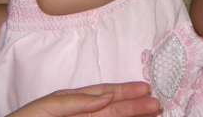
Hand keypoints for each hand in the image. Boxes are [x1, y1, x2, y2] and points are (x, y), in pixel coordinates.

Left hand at [8, 82, 160, 116]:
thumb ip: (75, 102)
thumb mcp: (44, 109)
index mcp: (72, 105)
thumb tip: (106, 96)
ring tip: (153, 115)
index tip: (145, 88)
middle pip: (112, 112)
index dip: (125, 91)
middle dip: (135, 108)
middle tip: (157, 105)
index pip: (104, 96)